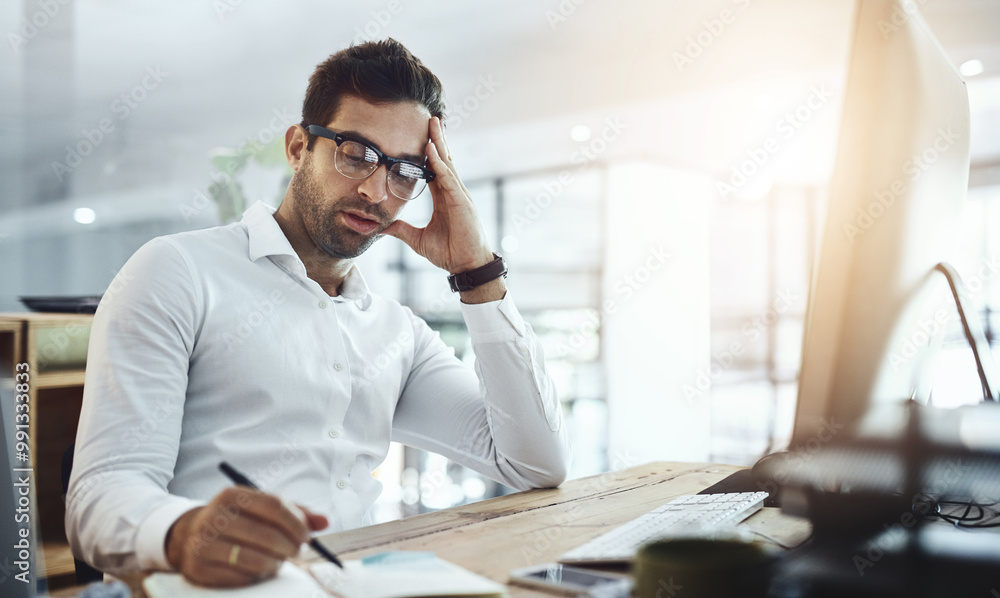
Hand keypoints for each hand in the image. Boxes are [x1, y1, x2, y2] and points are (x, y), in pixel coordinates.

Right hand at [165, 487, 327, 586]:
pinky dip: (256, 576)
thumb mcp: (260, 509)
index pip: (273, 505)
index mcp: (232, 495)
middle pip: (266, 535)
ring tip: (278, 561)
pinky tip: (257, 569)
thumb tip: (325, 522)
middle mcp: (214, 517)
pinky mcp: (199, 568)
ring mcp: (203, 543)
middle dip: (290, 547)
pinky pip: (240, 577)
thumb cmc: (237, 521)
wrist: (188, 536)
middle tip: (297, 552)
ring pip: (255, 560)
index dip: (296, 523)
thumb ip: (295, 512)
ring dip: (275, 564)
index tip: (308, 536)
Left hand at [382, 116, 493, 274]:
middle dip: (436, 139)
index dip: (428, 152)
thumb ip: (402, 229)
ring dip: (439, 143)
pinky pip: (449, 179)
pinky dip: (440, 164)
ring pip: (447, 164)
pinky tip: (432, 151)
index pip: (434, 169)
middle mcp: (453, 192)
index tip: (419, 135)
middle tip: (429, 118)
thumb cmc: (449, 252)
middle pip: (443, 160)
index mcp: (444, 197)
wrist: (466, 267)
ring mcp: (459, 195)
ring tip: (433, 124)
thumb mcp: (417, 239)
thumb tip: (382, 226)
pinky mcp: (462, 203)